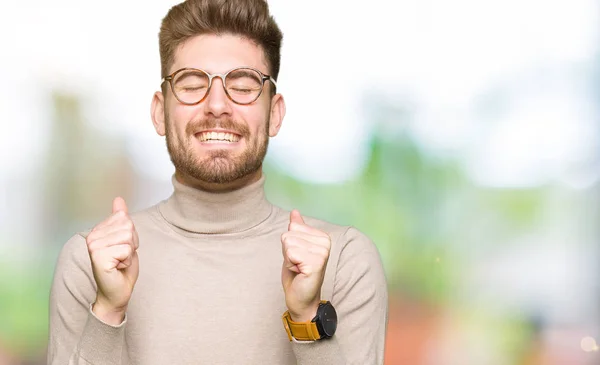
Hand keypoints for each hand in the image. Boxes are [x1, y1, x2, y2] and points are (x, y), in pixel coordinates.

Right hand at [86, 197, 139, 324]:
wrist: (117, 293)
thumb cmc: (121, 268)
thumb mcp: (125, 239)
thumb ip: (121, 219)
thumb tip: (118, 199)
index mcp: (97, 230)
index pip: (124, 217)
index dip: (131, 234)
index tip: (122, 248)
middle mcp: (92, 237)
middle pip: (127, 226)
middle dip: (132, 242)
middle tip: (122, 257)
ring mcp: (94, 247)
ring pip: (128, 237)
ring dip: (130, 252)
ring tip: (120, 262)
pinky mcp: (99, 257)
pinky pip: (126, 249)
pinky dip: (127, 260)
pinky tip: (118, 267)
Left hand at [281, 210, 330, 321]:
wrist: (301, 298)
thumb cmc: (298, 274)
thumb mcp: (295, 247)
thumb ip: (297, 229)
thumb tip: (294, 212)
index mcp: (322, 237)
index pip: (293, 226)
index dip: (289, 243)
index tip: (298, 257)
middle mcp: (325, 242)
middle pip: (289, 234)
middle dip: (288, 251)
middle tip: (298, 264)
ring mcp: (322, 253)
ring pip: (288, 243)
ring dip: (289, 259)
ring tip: (298, 268)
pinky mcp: (316, 263)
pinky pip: (290, 253)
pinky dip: (290, 265)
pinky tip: (299, 272)